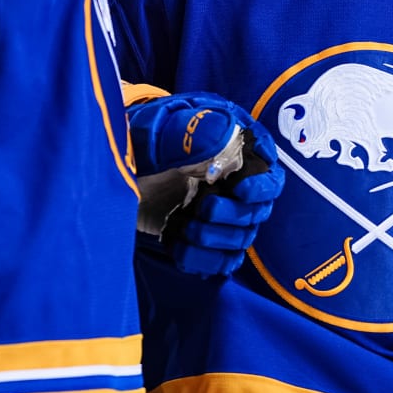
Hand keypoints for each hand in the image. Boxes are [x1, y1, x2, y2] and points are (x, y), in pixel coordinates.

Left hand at [128, 92, 284, 276]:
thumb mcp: (165, 130)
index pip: (268, 177)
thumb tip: (223, 133)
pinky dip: (200, 259)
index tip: (240, 190)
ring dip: (213, 238)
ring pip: (239, 241)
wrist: (123, 173)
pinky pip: (220, 262)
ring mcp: (223, 219)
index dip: (261, 187)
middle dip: (230, 216)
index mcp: (236, 158)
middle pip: (255, 214)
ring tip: (185, 226)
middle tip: (203, 208)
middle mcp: (236, 190)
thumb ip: (194, 131)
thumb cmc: (148, 144)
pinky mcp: (207, 243)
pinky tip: (178, 245)